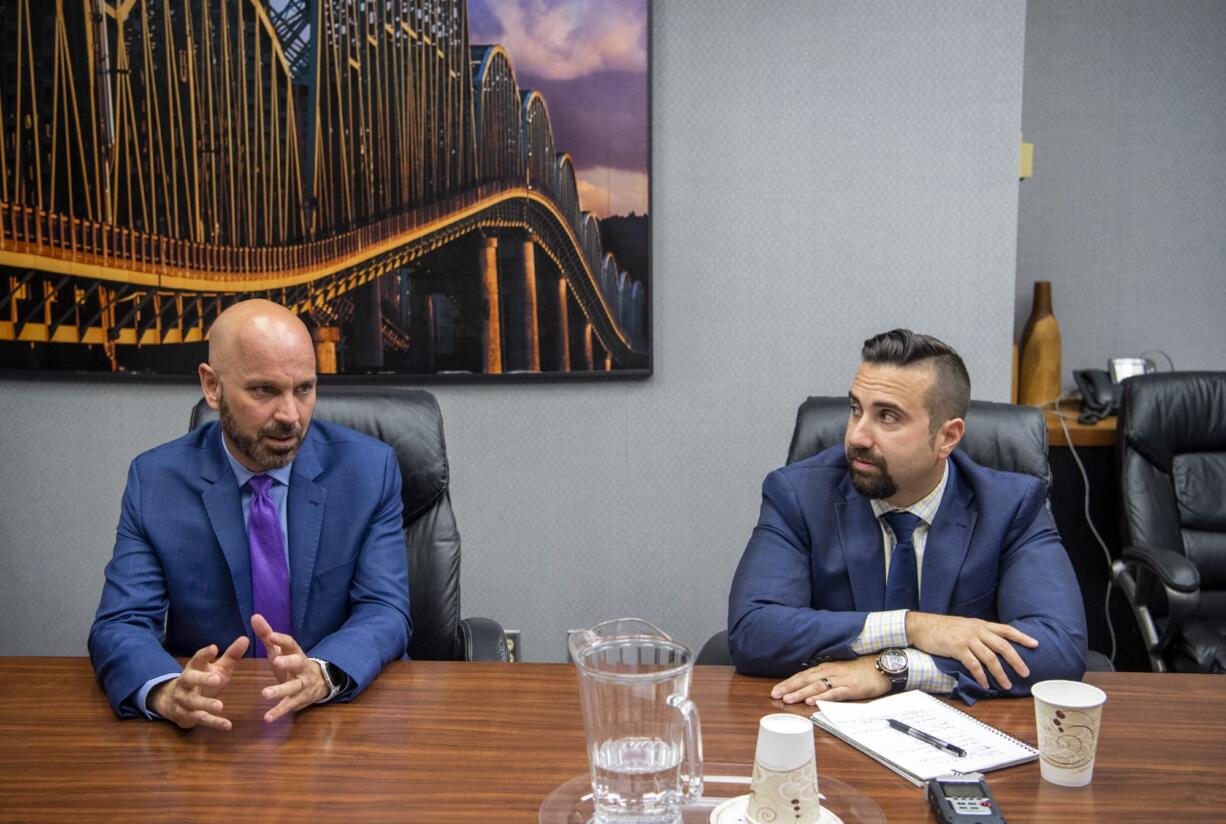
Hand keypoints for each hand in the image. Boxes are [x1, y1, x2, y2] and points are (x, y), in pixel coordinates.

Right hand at [149, 636, 248, 730]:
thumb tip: (245, 638)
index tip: (214, 648)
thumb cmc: (202, 680)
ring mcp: (183, 700)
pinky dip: (213, 722)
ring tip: (220, 706)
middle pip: (190, 679)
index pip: (197, 658)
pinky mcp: (186, 715)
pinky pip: (200, 719)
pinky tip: (227, 725)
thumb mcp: (217, 668)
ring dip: (205, 704)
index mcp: (194, 667)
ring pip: (192, 702)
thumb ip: (231, 656)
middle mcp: (185, 682)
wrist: (174, 702)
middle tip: (217, 679)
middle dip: (202, 679)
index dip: (205, 654)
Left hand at [251, 613, 328, 722]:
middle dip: (287, 662)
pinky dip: (278, 712)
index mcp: (296, 652)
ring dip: (279, 691)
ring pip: (292, 687)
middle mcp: (301, 667)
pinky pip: (288, 706)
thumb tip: (254, 616)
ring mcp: (302, 685)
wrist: (319, 683)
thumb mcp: (281, 650)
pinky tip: (267, 718)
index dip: (281, 640)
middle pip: (297, 663)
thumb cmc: (293, 664)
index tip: (271, 635)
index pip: (290, 643)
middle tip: (275, 661)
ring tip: (264, 694)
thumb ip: (267, 635)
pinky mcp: (299, 700)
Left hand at [769, 656, 890, 704]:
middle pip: (805, 680)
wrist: (882, 666)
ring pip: (816, 686)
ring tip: (788, 699)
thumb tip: (808, 687)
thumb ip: (824, 678)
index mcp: (825, 668)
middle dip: (789, 687)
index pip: (802, 675)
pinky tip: (813, 702)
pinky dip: (822, 697)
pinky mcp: (851, 688)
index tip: (775, 690)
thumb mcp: (838, 671)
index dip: (788, 683)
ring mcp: (840, 680)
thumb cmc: (859, 670)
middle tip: (775, 695)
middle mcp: (830, 672)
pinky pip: (835, 693)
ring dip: (801, 693)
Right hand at [905, 611, 1037, 689]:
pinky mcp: (957, 648)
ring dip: (1000, 673)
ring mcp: (967, 639)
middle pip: (1003, 646)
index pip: (1006, 629)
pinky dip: (981, 676)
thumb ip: (977, 633)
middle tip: (1025, 673)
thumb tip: (990, 646)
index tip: (1035, 644)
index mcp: (980, 624)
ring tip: (1007, 685)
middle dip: (1016, 660)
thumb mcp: (963, 626)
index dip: (1021, 637)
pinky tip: (985, 684)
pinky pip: (974, 665)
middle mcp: (976, 630)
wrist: (921, 626)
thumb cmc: (941, 628)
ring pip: (990, 658)